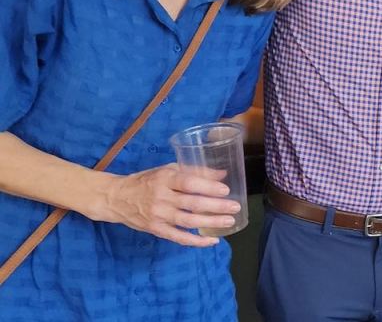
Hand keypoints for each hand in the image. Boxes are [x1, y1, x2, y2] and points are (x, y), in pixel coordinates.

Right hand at [94, 163, 240, 246]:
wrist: (117, 198)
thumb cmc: (147, 180)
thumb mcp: (168, 170)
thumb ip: (194, 171)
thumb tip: (222, 173)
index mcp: (164, 178)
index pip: (188, 183)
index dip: (207, 187)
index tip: (225, 190)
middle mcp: (161, 197)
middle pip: (192, 203)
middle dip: (216, 206)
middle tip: (235, 207)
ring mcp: (158, 215)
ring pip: (188, 221)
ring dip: (211, 222)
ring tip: (229, 221)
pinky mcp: (156, 229)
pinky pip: (178, 237)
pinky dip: (196, 241)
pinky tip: (212, 240)